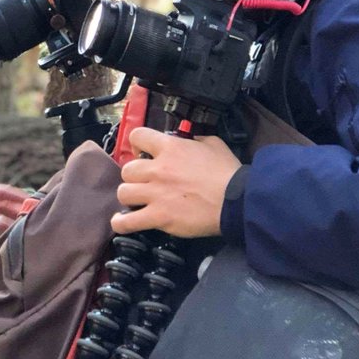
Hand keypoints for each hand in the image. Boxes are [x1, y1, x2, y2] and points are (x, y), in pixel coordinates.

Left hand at [110, 127, 240, 237]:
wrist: (237, 201)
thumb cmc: (228, 173)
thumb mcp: (213, 144)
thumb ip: (195, 139)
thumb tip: (188, 140)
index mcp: (170, 147)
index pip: (137, 136)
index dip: (136, 144)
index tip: (141, 153)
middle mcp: (158, 169)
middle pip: (127, 169)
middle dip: (134, 176)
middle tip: (144, 182)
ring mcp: (156, 194)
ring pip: (123, 192)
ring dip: (129, 196)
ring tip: (137, 201)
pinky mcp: (159, 217)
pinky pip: (128, 221)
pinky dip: (121, 223)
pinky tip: (122, 221)